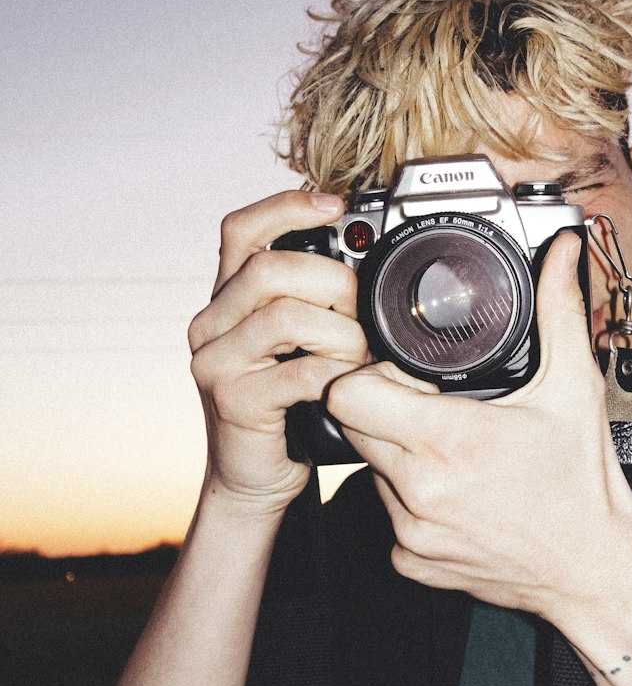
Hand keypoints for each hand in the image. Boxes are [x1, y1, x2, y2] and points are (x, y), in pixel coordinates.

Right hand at [188, 189, 367, 510]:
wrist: (255, 480)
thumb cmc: (289, 408)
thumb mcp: (298, 345)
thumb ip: (313, 304)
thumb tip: (367, 264)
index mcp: (227, 300)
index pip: (242, 230)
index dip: (286, 207)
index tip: (335, 205)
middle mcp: (210, 324)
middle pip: (269, 269)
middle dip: (331, 281)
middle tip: (362, 309)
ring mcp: (215, 362)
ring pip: (284, 316)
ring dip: (340, 331)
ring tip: (359, 355)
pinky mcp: (234, 401)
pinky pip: (298, 372)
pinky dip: (335, 373)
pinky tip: (347, 383)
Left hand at [326, 233, 631, 619]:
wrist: (593, 572)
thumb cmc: (584, 486)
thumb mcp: (573, 389)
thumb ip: (558, 311)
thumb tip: (562, 253)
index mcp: (450, 440)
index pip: (349, 391)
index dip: (370, 373)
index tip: (405, 374)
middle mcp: (419, 489)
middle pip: (353, 424)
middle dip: (383, 406)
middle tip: (433, 406)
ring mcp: (409, 531)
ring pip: (368, 469)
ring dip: (396, 452)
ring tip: (454, 452)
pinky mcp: (410, 561)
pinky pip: (386, 514)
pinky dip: (410, 498)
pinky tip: (456, 492)